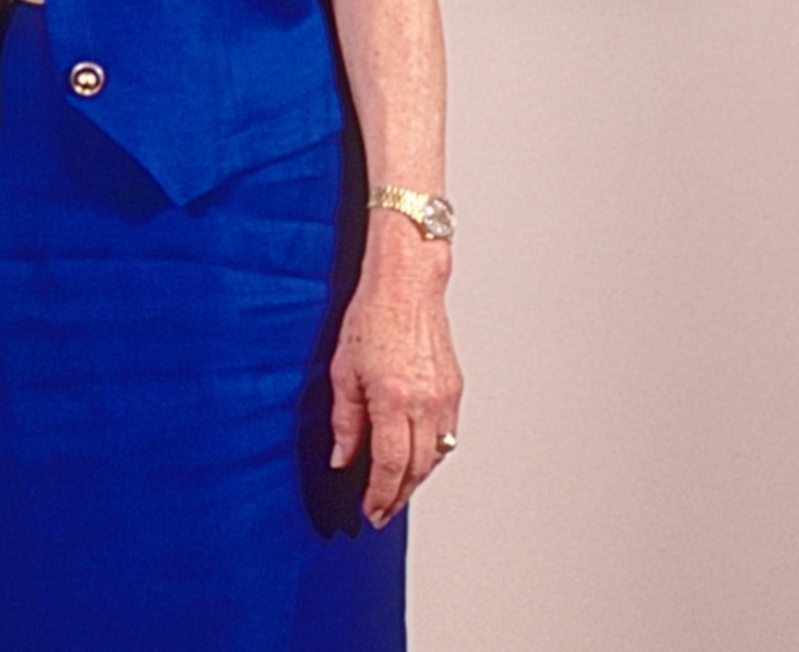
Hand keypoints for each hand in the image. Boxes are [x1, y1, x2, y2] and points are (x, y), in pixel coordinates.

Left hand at [328, 229, 462, 527]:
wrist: (406, 287)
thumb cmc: (371, 318)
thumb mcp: (343, 371)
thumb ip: (346, 421)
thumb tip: (343, 459)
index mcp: (394, 398)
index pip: (390, 464)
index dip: (381, 494)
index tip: (372, 511)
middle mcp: (425, 402)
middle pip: (417, 468)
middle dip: (398, 495)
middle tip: (382, 511)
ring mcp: (445, 397)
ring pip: (436, 456)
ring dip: (416, 479)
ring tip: (395, 492)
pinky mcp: (455, 390)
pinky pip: (447, 435)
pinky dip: (431, 455)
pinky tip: (415, 460)